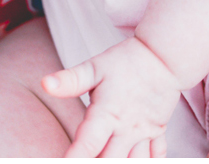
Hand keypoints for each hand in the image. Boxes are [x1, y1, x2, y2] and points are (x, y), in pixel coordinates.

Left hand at [44, 36, 182, 157]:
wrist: (162, 56)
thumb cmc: (125, 61)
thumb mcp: (94, 67)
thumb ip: (70, 80)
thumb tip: (45, 83)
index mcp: (107, 113)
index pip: (88, 144)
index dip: (75, 158)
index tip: (64, 163)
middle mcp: (127, 128)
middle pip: (110, 160)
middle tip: (82, 160)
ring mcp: (144, 133)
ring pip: (134, 163)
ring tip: (104, 159)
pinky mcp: (158, 133)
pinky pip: (156, 157)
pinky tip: (132, 162)